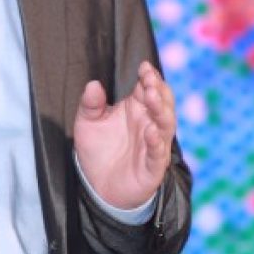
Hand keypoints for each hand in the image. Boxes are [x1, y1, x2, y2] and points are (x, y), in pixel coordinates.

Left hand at [73, 61, 175, 210]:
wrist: (98, 186)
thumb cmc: (98, 149)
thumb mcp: (87, 123)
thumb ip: (90, 104)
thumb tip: (92, 84)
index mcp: (137, 108)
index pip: (149, 87)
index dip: (150, 76)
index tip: (144, 67)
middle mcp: (149, 123)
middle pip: (162, 102)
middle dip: (159, 89)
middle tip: (150, 80)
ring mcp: (154, 144)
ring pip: (166, 125)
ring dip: (161, 110)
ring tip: (152, 98)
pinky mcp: (153, 167)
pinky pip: (158, 153)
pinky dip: (157, 142)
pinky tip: (151, 132)